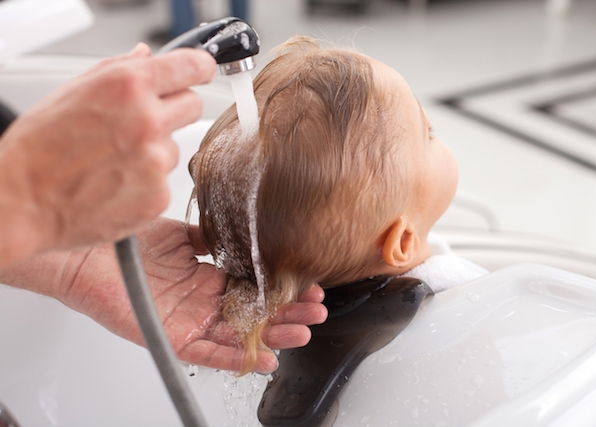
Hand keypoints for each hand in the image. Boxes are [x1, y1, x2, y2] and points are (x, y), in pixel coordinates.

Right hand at [0, 44, 215, 265]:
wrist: (22, 201)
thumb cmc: (38, 148)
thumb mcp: (72, 91)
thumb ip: (117, 70)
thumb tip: (145, 56)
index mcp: (128, 86)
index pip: (192, 66)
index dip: (199, 68)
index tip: (201, 72)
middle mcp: (148, 121)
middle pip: (194, 106)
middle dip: (174, 110)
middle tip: (143, 123)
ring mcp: (156, 160)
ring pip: (176, 146)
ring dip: (155, 150)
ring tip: (115, 159)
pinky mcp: (158, 195)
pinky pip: (165, 180)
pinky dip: (147, 181)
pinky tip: (116, 182)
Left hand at [58, 218, 327, 372]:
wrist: (93, 254)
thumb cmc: (130, 243)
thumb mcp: (180, 234)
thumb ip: (210, 239)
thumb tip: (240, 233)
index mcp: (207, 277)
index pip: (253, 287)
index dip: (280, 288)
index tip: (308, 284)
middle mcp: (203, 301)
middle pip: (253, 312)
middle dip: (288, 312)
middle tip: (317, 311)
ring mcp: (190, 321)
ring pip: (239, 334)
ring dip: (273, 336)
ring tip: (303, 332)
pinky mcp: (174, 337)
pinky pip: (209, 353)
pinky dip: (237, 357)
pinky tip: (264, 358)